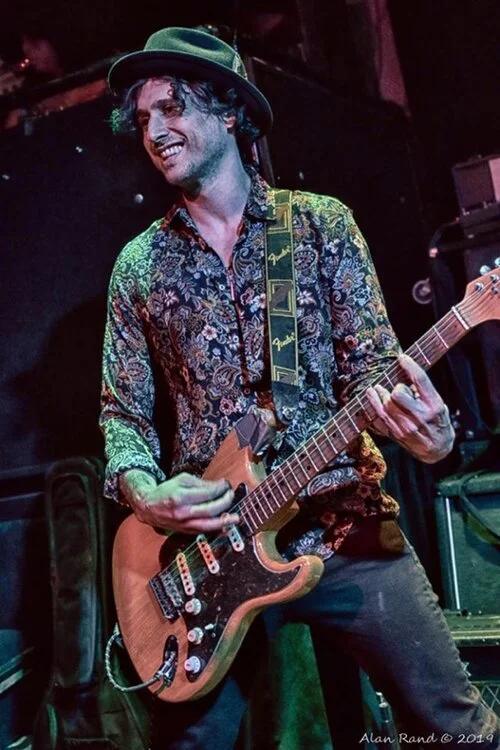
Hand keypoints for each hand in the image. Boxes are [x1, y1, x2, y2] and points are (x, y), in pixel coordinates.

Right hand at [121, 470, 237, 532]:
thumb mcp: (183, 480)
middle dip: (225, 502)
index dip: (220, 488)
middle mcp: (182, 513)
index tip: (226, 484)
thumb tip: (220, 486)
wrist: (148, 507)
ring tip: (235, 517)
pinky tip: (225, 526)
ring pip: (208, 525)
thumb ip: (202, 483)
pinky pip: (203, 531)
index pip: (207, 493)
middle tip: (231, 495)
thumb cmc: (166, 491)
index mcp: (180, 497)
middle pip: (210, 510)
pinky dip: (215, 529)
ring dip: (224, 521)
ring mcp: (183, 524)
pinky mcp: (185, 532)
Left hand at [366, 354, 454, 462]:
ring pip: (385, 404)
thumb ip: (424, 393)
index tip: (402, 357)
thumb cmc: (439, 423)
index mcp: (434, 406)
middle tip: (399, 389)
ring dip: (381, 393)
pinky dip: (372, 403)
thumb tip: (406, 376)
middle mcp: (419, 416)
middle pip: (398, 393)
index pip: (420, 380)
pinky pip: (378, 416)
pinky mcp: (395, 433)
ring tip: (380, 388)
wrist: (437, 449)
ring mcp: (405, 427)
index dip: (409, 365)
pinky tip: (371, 395)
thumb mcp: (439, 405)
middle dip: (397, 387)